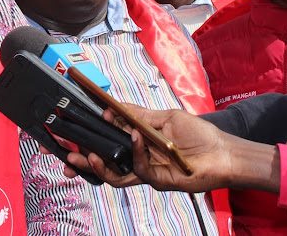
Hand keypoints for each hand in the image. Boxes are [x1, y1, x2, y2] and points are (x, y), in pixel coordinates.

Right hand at [66, 105, 279, 193]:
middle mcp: (136, 158)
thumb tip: (112, 106)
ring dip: (97, 164)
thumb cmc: (199, 135)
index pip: (104, 140)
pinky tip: (134, 137)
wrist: (224, 152)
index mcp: (135, 142)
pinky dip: (134, 151)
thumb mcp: (164, 117)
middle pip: (101, 161)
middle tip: (63, 154)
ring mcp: (145, 171)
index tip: (67, 130)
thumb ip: (137, 114)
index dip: (84, 138)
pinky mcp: (156, 180)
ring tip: (87, 154)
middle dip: (78, 160)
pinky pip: (138, 168)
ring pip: (113, 173)